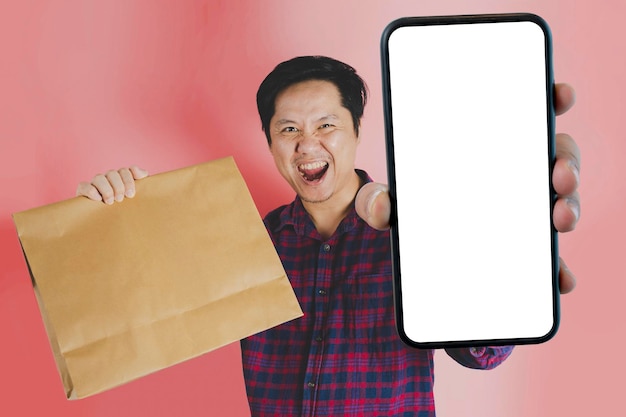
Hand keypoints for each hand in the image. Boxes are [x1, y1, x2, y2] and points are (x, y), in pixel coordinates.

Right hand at [76, 166, 148, 203]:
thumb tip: (143, 173)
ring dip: (106, 190)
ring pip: (99, 178)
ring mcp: (94, 183)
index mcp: (121, 177)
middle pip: (113, 173)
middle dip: (119, 187)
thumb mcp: (134, 194)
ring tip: (111, 202)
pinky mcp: (83, 190)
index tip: (131, 194)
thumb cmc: (124, 206)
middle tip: (121, 199)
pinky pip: (84, 185)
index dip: (129, 181)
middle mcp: (107, 177)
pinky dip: (91, 191)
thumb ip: (141, 182)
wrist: (104, 219)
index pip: (126, 171)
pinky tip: (98, 199)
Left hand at [355, 83, 579, 293]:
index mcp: (487, 149)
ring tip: (559, 219)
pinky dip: (558, 267)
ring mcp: (523, 209)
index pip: (524, 114)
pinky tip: (560, 280)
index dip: (547, 98)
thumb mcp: (391, 203)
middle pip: (554, 156)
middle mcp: (513, 174)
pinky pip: (548, 255)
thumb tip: (378, 208)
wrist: (416, 254)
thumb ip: (376, 202)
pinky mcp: (526, 248)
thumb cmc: (410, 210)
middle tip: (558, 174)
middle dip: (566, 160)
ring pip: (560, 200)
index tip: (559, 95)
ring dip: (569, 206)